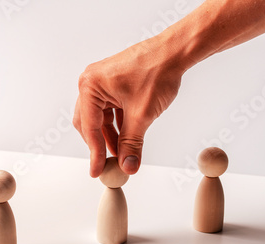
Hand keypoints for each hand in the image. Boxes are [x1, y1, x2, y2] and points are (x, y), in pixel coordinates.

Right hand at [73, 36, 184, 176]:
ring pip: (99, 118)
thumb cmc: (157, 72)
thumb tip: (127, 166)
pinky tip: (126, 137)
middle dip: (99, 144)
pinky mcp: (112, 84)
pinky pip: (109, 109)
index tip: (97, 171)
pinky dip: (116, 124)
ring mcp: (101, 82)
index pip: (89, 127)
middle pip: (88, 123)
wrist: (175, 52)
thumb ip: (131, 143)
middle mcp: (91, 82)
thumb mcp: (142, 115)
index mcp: (90, 86)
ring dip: (109, 136)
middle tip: (107, 164)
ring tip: (121, 153)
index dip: (94, 153)